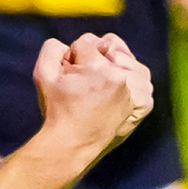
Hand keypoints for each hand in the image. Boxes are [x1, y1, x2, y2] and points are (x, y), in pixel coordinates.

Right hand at [34, 33, 152, 152]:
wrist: (72, 145)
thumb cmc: (57, 110)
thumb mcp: (43, 75)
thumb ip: (52, 48)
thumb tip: (70, 44)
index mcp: (98, 69)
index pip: (86, 43)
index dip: (72, 59)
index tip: (69, 79)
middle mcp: (121, 78)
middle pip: (109, 48)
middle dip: (95, 60)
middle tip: (84, 84)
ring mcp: (136, 92)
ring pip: (127, 60)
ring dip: (114, 66)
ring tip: (98, 86)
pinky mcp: (144, 103)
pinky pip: (141, 77)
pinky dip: (130, 79)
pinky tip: (115, 90)